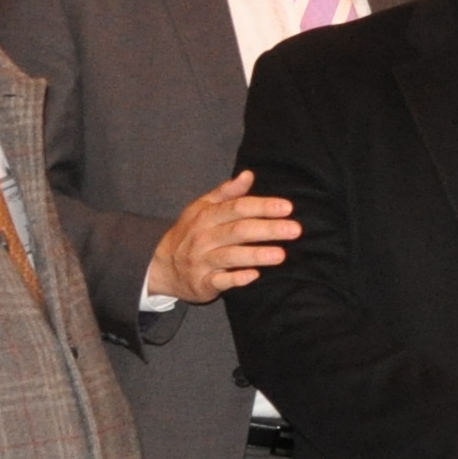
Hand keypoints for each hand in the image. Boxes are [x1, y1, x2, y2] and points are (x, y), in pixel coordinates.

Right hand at [147, 171, 300, 304]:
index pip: (237, 208)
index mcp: (206, 216)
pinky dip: (236, 279)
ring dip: (256, 255)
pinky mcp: (202, 283)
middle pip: (238, 231)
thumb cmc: (190, 233)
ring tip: (281, 254)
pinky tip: (254, 275)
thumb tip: (248, 175)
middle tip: (295, 230)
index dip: (262, 207)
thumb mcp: (202, 208)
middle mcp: (204, 237)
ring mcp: (202, 261)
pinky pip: (220, 281)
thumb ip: (226, 193)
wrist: (162, 266)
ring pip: (230, 256)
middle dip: (268, 229)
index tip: (287, 207)